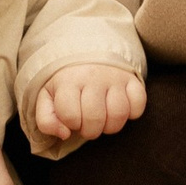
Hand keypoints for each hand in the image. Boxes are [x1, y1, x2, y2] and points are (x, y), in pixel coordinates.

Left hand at [31, 63, 145, 146]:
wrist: (85, 49)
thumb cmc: (64, 81)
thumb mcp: (46, 97)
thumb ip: (46, 120)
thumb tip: (65, 134)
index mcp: (68, 81)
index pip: (71, 117)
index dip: (71, 124)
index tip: (72, 118)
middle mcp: (93, 77)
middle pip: (95, 119)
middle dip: (90, 130)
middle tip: (88, 124)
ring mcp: (115, 77)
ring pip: (119, 114)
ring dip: (111, 126)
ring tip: (103, 120)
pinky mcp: (132, 78)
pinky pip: (139, 103)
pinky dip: (132, 112)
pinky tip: (120, 109)